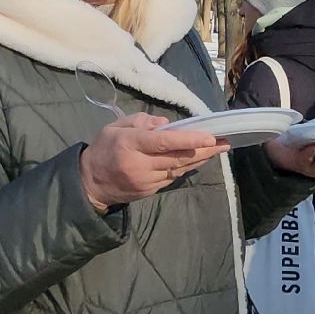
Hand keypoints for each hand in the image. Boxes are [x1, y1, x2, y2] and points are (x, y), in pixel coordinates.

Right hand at [80, 113, 231, 211]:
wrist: (90, 183)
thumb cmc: (104, 149)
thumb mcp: (115, 127)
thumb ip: (141, 122)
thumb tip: (168, 125)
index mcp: (130, 144)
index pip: (163, 142)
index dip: (188, 139)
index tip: (210, 137)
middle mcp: (140, 164)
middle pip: (177, 157)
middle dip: (204, 150)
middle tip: (224, 142)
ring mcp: (146, 181)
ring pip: (178, 169)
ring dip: (199, 159)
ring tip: (218, 150)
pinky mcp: (150, 191)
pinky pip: (172, 177)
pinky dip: (186, 168)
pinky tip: (198, 159)